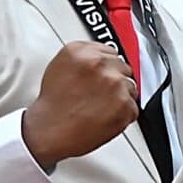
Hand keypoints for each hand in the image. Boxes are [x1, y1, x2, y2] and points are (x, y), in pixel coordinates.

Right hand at [21, 42, 137, 170]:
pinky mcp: (125, 104)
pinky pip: (133, 107)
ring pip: (130, 87)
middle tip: (98, 94)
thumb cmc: (53, 105)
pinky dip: (123, 114)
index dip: (106, 67)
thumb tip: (103, 58)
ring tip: (99, 107)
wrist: (49, 131)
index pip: (110, 52)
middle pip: (123, 68)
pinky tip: (105, 116)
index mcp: (81, 52)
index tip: (102, 76)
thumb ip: (85, 57)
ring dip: (120, 97)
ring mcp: (114, 84)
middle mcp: (99, 64)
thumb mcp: (61, 67)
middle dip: (114, 81)